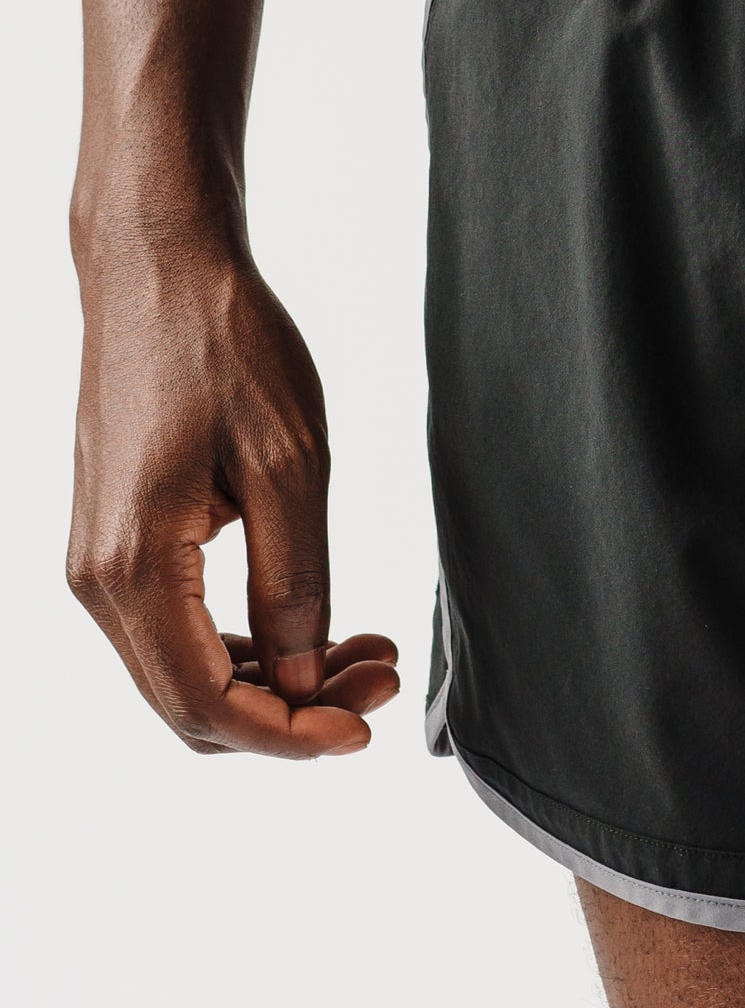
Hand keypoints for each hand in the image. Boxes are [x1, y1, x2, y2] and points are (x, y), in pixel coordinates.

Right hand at [67, 238, 398, 754]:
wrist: (160, 272)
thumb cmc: (225, 347)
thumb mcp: (290, 467)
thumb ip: (297, 585)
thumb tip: (307, 680)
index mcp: (133, 565)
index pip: (207, 703)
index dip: (291, 736)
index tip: (365, 729)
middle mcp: (99, 578)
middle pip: (191, 705)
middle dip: (293, 713)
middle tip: (382, 678)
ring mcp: (102, 562)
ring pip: (185, 674)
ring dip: (276, 682)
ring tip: (367, 652)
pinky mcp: (121, 542)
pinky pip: (178, 630)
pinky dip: (250, 644)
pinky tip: (319, 627)